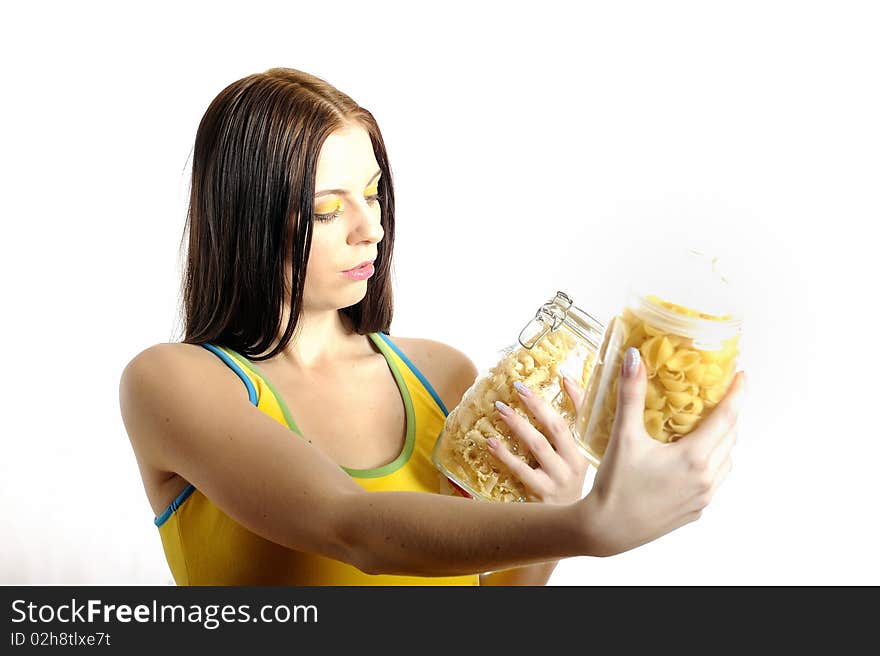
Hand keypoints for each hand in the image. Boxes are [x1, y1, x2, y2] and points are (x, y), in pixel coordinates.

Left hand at [487, 377, 588, 504]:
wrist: (568, 530)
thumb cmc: (564, 489)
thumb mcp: (569, 462)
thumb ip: (561, 436)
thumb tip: (551, 401)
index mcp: (584, 453)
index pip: (583, 420)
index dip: (576, 397)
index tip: (562, 377)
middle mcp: (575, 465)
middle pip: (557, 428)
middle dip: (537, 405)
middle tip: (519, 387)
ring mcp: (560, 480)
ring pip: (538, 446)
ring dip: (518, 425)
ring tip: (501, 409)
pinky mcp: (543, 494)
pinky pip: (521, 470)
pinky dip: (505, 454)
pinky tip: (491, 442)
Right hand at [579, 347, 746, 556]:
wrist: (607, 530)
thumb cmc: (615, 485)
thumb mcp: (623, 436)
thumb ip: (631, 395)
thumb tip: (634, 357)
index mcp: (694, 458)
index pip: (727, 417)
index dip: (737, 393)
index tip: (742, 375)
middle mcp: (706, 479)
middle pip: (730, 437)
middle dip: (730, 413)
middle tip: (719, 394)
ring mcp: (703, 497)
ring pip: (726, 461)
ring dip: (723, 440)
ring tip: (707, 424)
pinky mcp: (696, 511)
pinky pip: (716, 480)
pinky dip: (713, 462)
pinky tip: (692, 457)